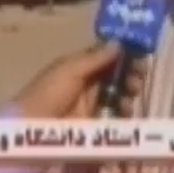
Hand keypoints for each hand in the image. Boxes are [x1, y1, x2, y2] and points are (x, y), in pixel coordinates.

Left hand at [11, 42, 147, 119]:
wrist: (33, 130)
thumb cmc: (48, 93)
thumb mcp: (69, 70)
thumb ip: (94, 57)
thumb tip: (119, 42)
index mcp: (78, 66)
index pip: (105, 56)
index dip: (123, 53)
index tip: (140, 52)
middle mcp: (87, 83)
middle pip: (116, 75)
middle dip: (130, 72)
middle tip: (140, 73)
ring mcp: (92, 105)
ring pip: (119, 94)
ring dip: (129, 90)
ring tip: (132, 91)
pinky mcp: (97, 125)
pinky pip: (117, 114)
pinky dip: (124, 110)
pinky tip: (126, 109)